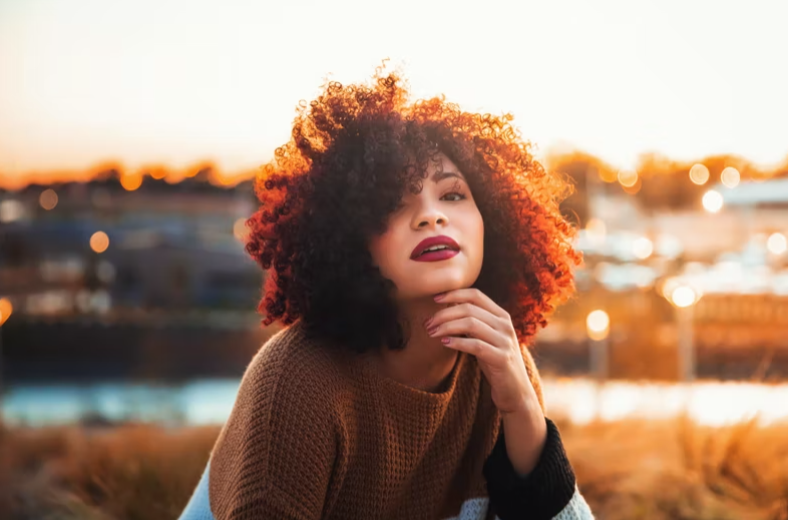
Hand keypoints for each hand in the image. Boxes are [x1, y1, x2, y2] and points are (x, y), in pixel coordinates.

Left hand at [425, 288, 543, 415]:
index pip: (476, 295)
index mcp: (501, 316)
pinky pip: (475, 345)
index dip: (454, 294)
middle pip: (469, 309)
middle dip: (444, 314)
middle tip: (427, 323)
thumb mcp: (486, 337)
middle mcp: (505, 325)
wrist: (516, 391)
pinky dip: (457, 342)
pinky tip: (444, 342)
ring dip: (446, 326)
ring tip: (432, 333)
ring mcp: (505, 341)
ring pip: (471, 324)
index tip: (434, 299)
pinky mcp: (502, 358)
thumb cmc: (495, 361)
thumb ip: (474, 322)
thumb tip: (448, 306)